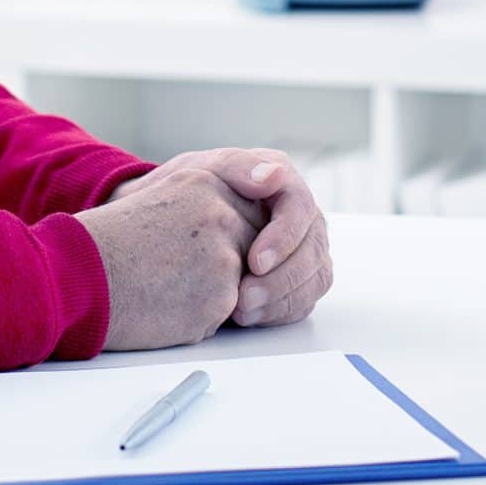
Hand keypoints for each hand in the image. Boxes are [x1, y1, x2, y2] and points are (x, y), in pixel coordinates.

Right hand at [74, 166, 257, 349]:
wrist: (77, 276)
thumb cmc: (110, 242)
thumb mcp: (163, 197)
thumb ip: (210, 201)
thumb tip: (249, 223)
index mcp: (208, 181)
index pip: (250, 216)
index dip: (225, 241)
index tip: (190, 250)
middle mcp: (222, 215)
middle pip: (253, 251)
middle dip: (222, 269)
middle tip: (173, 270)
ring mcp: (224, 258)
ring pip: (239, 286)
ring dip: (208, 294)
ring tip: (163, 284)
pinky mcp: (219, 299)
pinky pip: (222, 315)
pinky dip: (196, 318)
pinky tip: (163, 305)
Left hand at [134, 148, 332, 328]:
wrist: (170, 222)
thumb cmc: (187, 192)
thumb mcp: (202, 170)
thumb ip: (237, 167)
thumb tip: (274, 176)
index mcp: (282, 182)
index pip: (301, 208)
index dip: (284, 238)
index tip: (255, 262)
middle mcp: (299, 215)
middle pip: (313, 248)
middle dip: (282, 279)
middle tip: (246, 299)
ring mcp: (301, 247)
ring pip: (315, 277)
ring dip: (283, 300)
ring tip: (243, 312)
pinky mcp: (296, 277)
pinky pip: (305, 299)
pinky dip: (281, 312)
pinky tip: (250, 317)